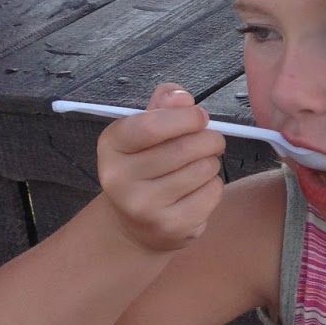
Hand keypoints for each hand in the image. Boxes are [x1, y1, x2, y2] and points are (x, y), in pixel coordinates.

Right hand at [96, 84, 225, 252]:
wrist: (133, 225)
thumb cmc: (145, 166)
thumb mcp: (143, 132)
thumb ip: (163, 108)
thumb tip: (182, 98)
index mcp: (111, 146)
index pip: (151, 126)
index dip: (185, 117)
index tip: (199, 117)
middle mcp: (120, 179)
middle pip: (184, 148)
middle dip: (209, 139)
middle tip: (212, 140)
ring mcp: (144, 207)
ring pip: (202, 169)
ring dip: (212, 162)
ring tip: (200, 165)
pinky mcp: (171, 226)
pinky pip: (211, 193)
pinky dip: (214, 185)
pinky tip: (199, 188)